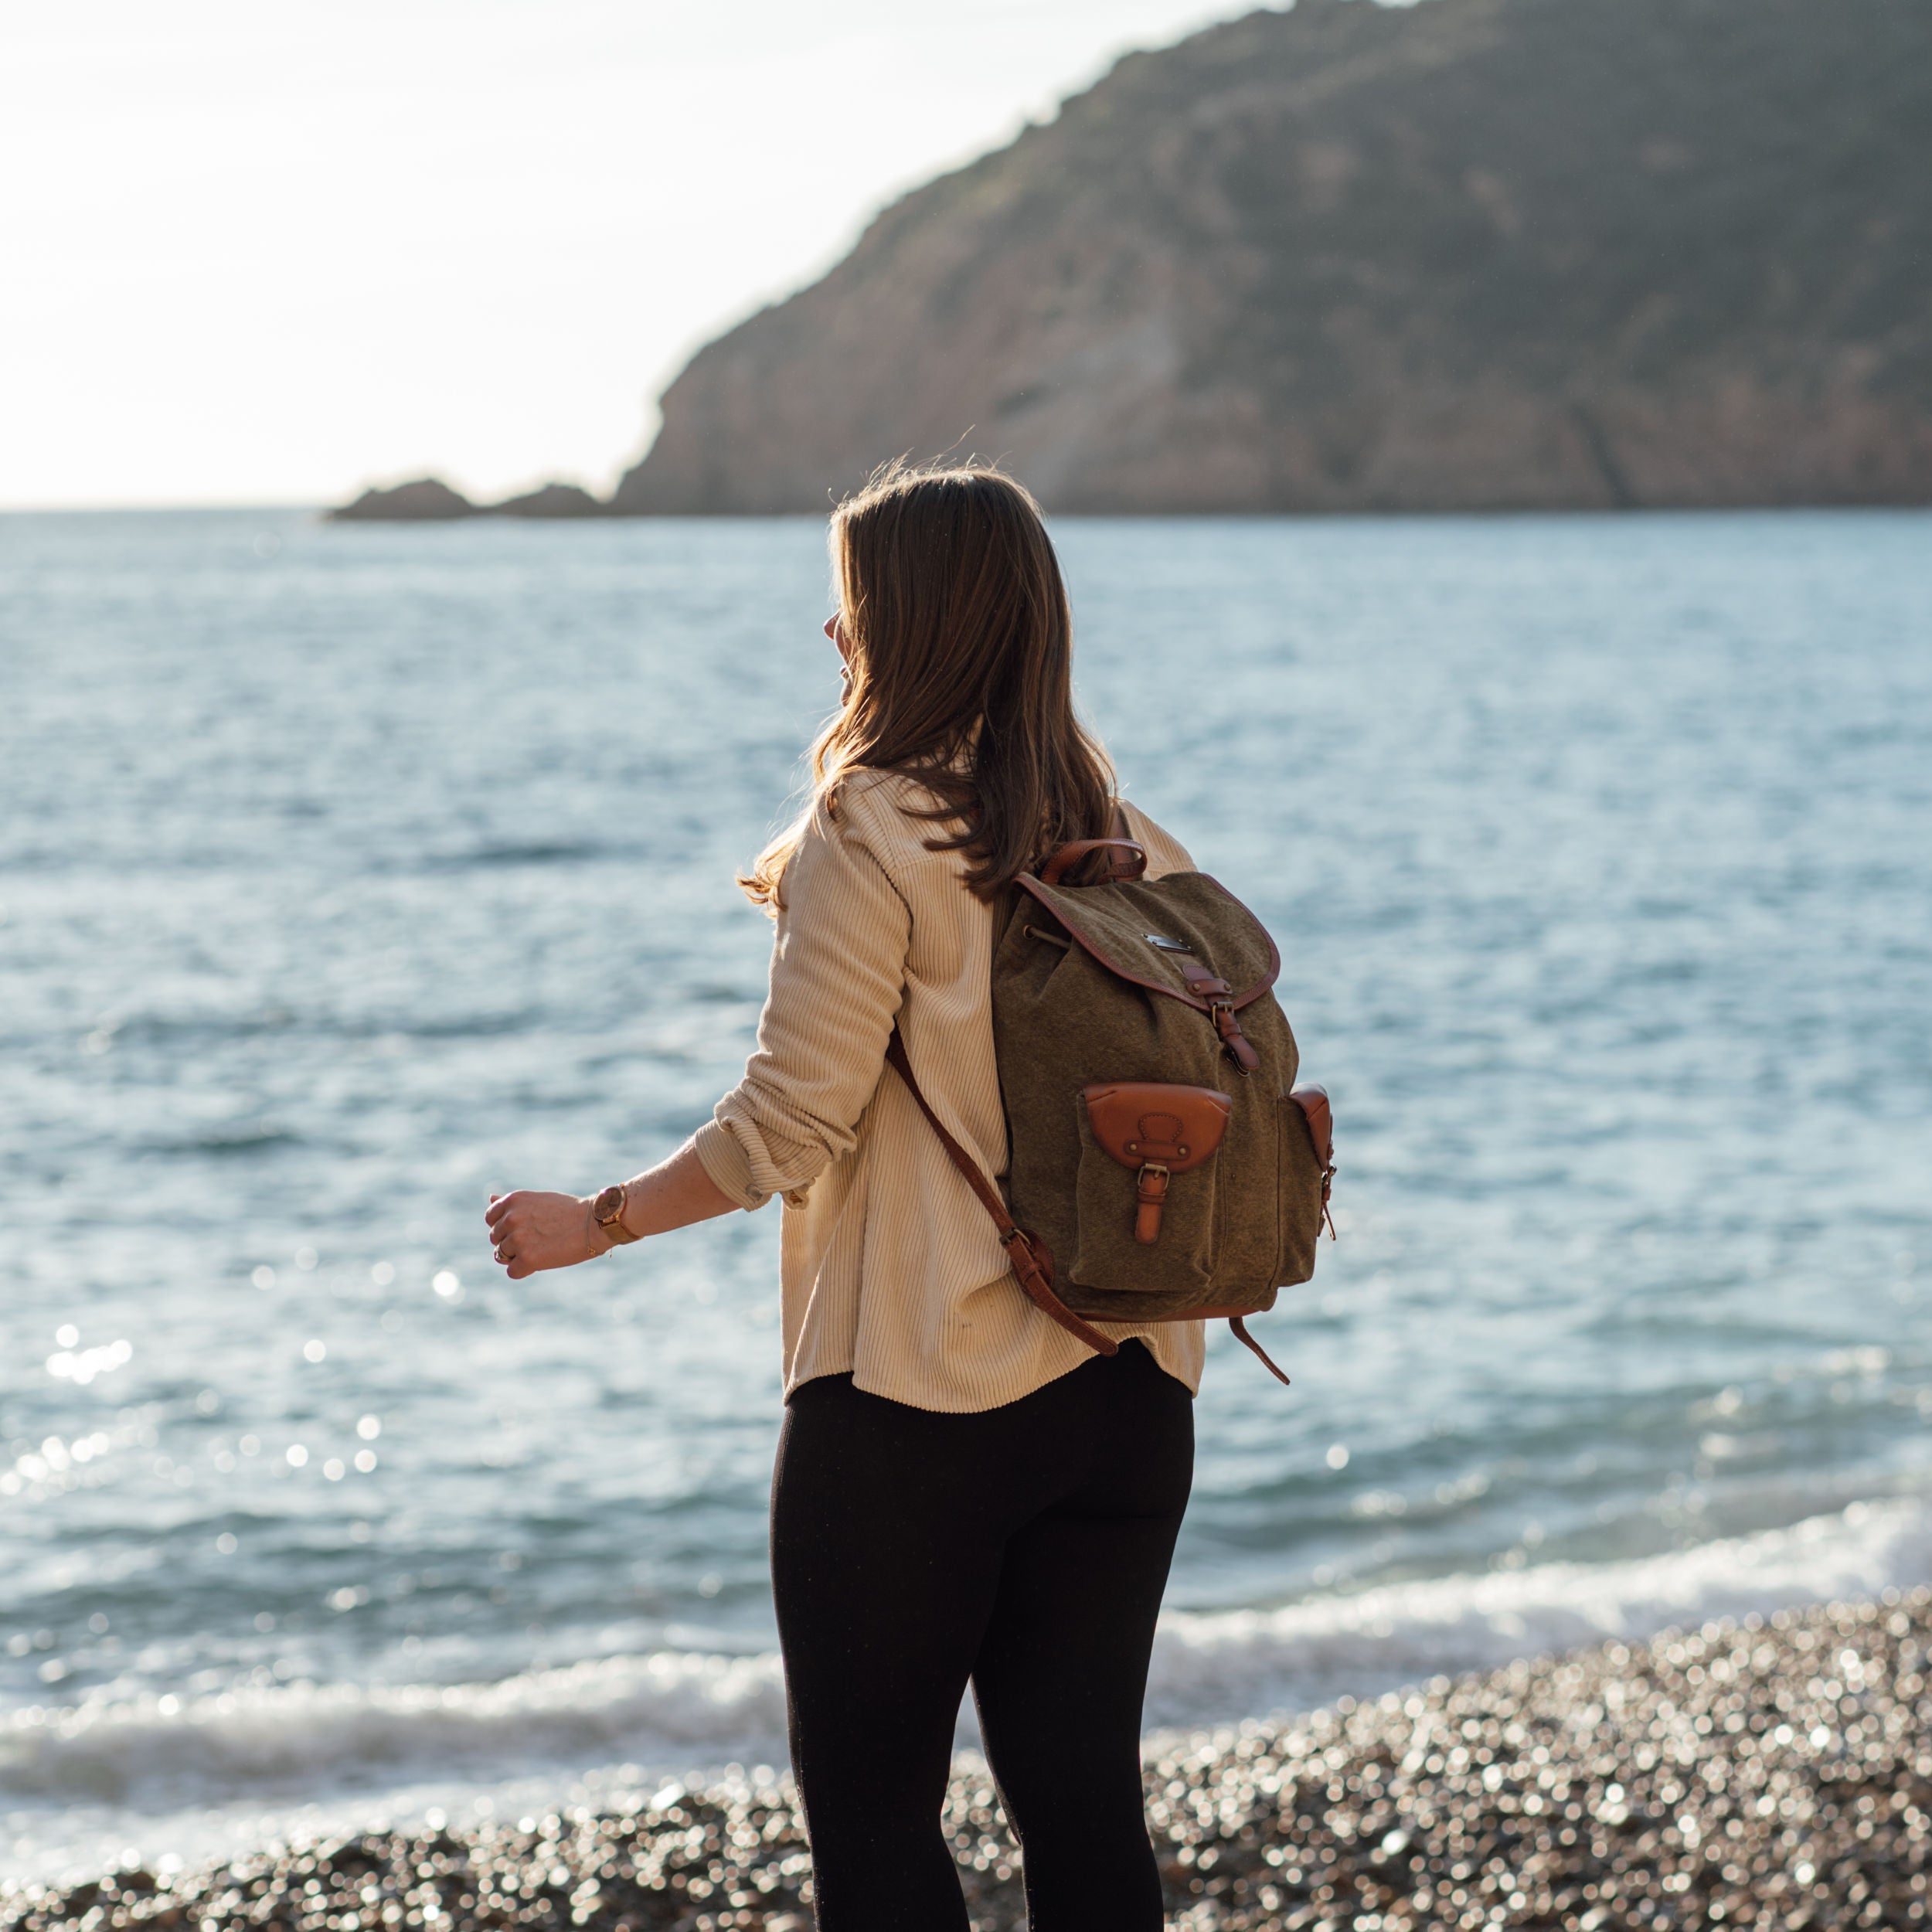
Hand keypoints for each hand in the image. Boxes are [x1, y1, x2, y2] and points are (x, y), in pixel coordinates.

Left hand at [484, 1190, 608, 1278]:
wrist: (593, 1223)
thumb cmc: (568, 1211)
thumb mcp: (537, 1200)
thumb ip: (512, 1204)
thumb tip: (490, 1197)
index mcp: (513, 1200)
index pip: (490, 1218)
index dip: (505, 1227)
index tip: (523, 1229)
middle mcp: (511, 1217)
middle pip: (495, 1239)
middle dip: (511, 1243)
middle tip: (536, 1240)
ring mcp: (518, 1238)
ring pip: (501, 1256)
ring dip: (518, 1257)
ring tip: (541, 1249)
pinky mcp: (527, 1258)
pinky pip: (512, 1272)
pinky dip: (524, 1271)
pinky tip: (541, 1261)